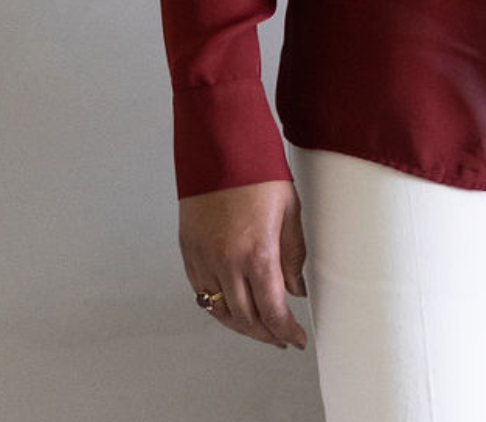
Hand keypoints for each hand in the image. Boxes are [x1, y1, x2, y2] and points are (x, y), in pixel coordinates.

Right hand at [179, 179, 308, 348]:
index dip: (285, 331)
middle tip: (280, 338)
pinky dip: (217, 307)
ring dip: (241, 326)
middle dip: (265, 333)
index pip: (272, 310)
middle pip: (246, 318)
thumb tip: (296, 288)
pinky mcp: (189, 252)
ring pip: (221, 311)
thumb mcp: (290, 210)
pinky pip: (202, 293)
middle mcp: (227, 262)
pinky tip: (231, 309)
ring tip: (259, 329)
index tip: (295, 339)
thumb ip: (293, 255)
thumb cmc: (257, 171)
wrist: (221, 146)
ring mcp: (204, 259)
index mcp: (256, 253)